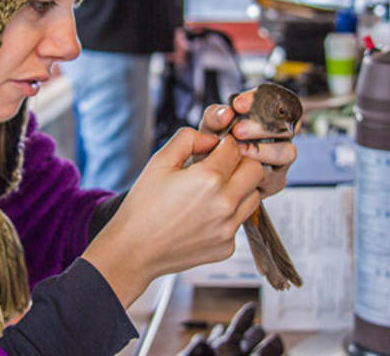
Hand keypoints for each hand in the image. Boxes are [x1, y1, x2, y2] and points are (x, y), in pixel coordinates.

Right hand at [82, 127, 262, 307]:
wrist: (134, 250)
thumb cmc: (143, 205)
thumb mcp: (159, 161)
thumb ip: (188, 139)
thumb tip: (212, 139)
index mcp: (208, 178)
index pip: (235, 148)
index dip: (224, 144)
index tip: (213, 150)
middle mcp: (225, 204)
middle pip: (255, 170)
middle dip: (240, 163)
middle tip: (219, 167)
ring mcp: (228, 228)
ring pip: (254, 196)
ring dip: (240, 189)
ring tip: (212, 192)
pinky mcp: (227, 246)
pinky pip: (240, 221)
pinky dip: (229, 215)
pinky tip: (204, 215)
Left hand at [198, 89, 297, 197]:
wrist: (207, 179)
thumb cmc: (212, 147)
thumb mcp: (209, 129)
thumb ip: (215, 117)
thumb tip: (227, 112)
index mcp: (266, 116)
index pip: (275, 99)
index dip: (259, 99)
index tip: (238, 104)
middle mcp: (279, 136)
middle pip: (287, 125)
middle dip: (261, 127)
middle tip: (237, 130)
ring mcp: (280, 159)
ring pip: (287, 152)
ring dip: (263, 151)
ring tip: (240, 151)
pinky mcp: (276, 181)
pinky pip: (276, 177)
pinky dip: (259, 173)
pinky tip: (241, 170)